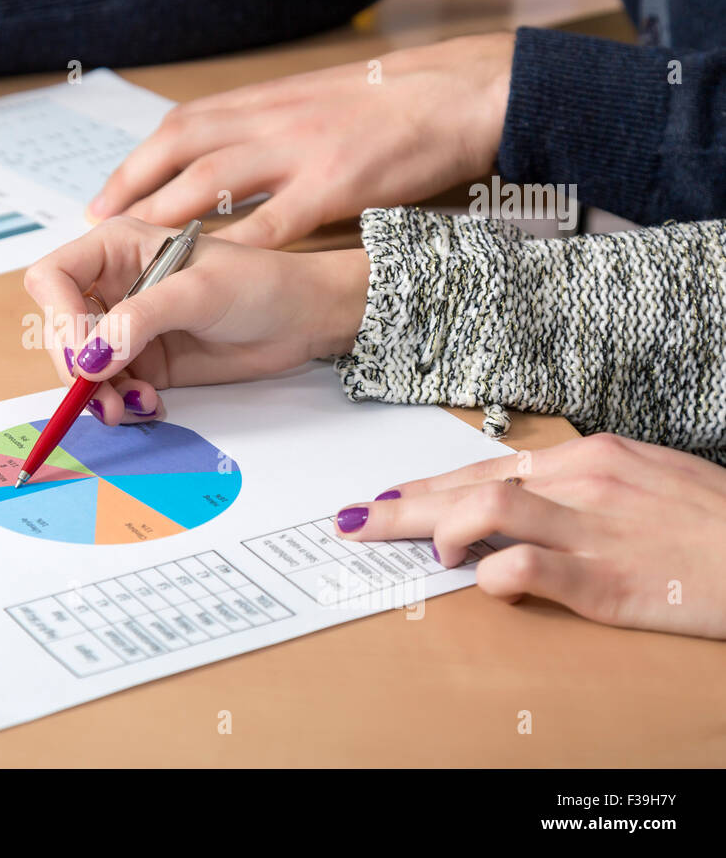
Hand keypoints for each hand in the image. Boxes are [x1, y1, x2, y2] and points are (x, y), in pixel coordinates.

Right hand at [22, 216, 367, 423]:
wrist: (303, 319)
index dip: (57, 317)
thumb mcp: (198, 292)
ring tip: (132, 408)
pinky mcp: (143, 363)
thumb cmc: (261, 284)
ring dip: (97, 395)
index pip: (53, 277)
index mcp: (116, 248)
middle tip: (103, 397)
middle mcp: (112, 286)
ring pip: (81, 368)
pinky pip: (110, 390)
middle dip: (76, 368)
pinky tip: (151, 406)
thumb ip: (139, 321)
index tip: (82, 356)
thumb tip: (89, 359)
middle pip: (59, 330)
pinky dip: (122, 405)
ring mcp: (125, 328)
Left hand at [87, 32, 513, 247]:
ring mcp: (302, 150)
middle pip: (182, 149)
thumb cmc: (391, 105)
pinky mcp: (337, 184)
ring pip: (215, 181)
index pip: (182, 127)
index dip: (138, 162)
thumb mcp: (316, 101)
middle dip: (134, 186)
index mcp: (267, 101)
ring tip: (137, 247)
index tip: (106, 195)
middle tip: (99, 224)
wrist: (461, 94)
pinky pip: (276, 220)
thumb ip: (268, 127)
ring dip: (169, 214)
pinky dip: (239, 245)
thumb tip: (221, 157)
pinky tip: (210, 268)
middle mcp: (274, 120)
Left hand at [333, 434, 725, 638]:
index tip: (385, 499)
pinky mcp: (607, 581)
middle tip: (351, 521)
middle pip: (469, 486)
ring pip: (488, 510)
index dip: (428, 487)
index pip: (485, 469)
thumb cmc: (713, 521)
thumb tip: (522, 498)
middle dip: (401, 506)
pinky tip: (482, 581)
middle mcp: (582, 483)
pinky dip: (495, 574)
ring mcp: (593, 529)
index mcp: (588, 459)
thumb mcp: (644, 482)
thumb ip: (581, 487)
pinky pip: (530, 568)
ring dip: (439, 530)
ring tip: (422, 551)